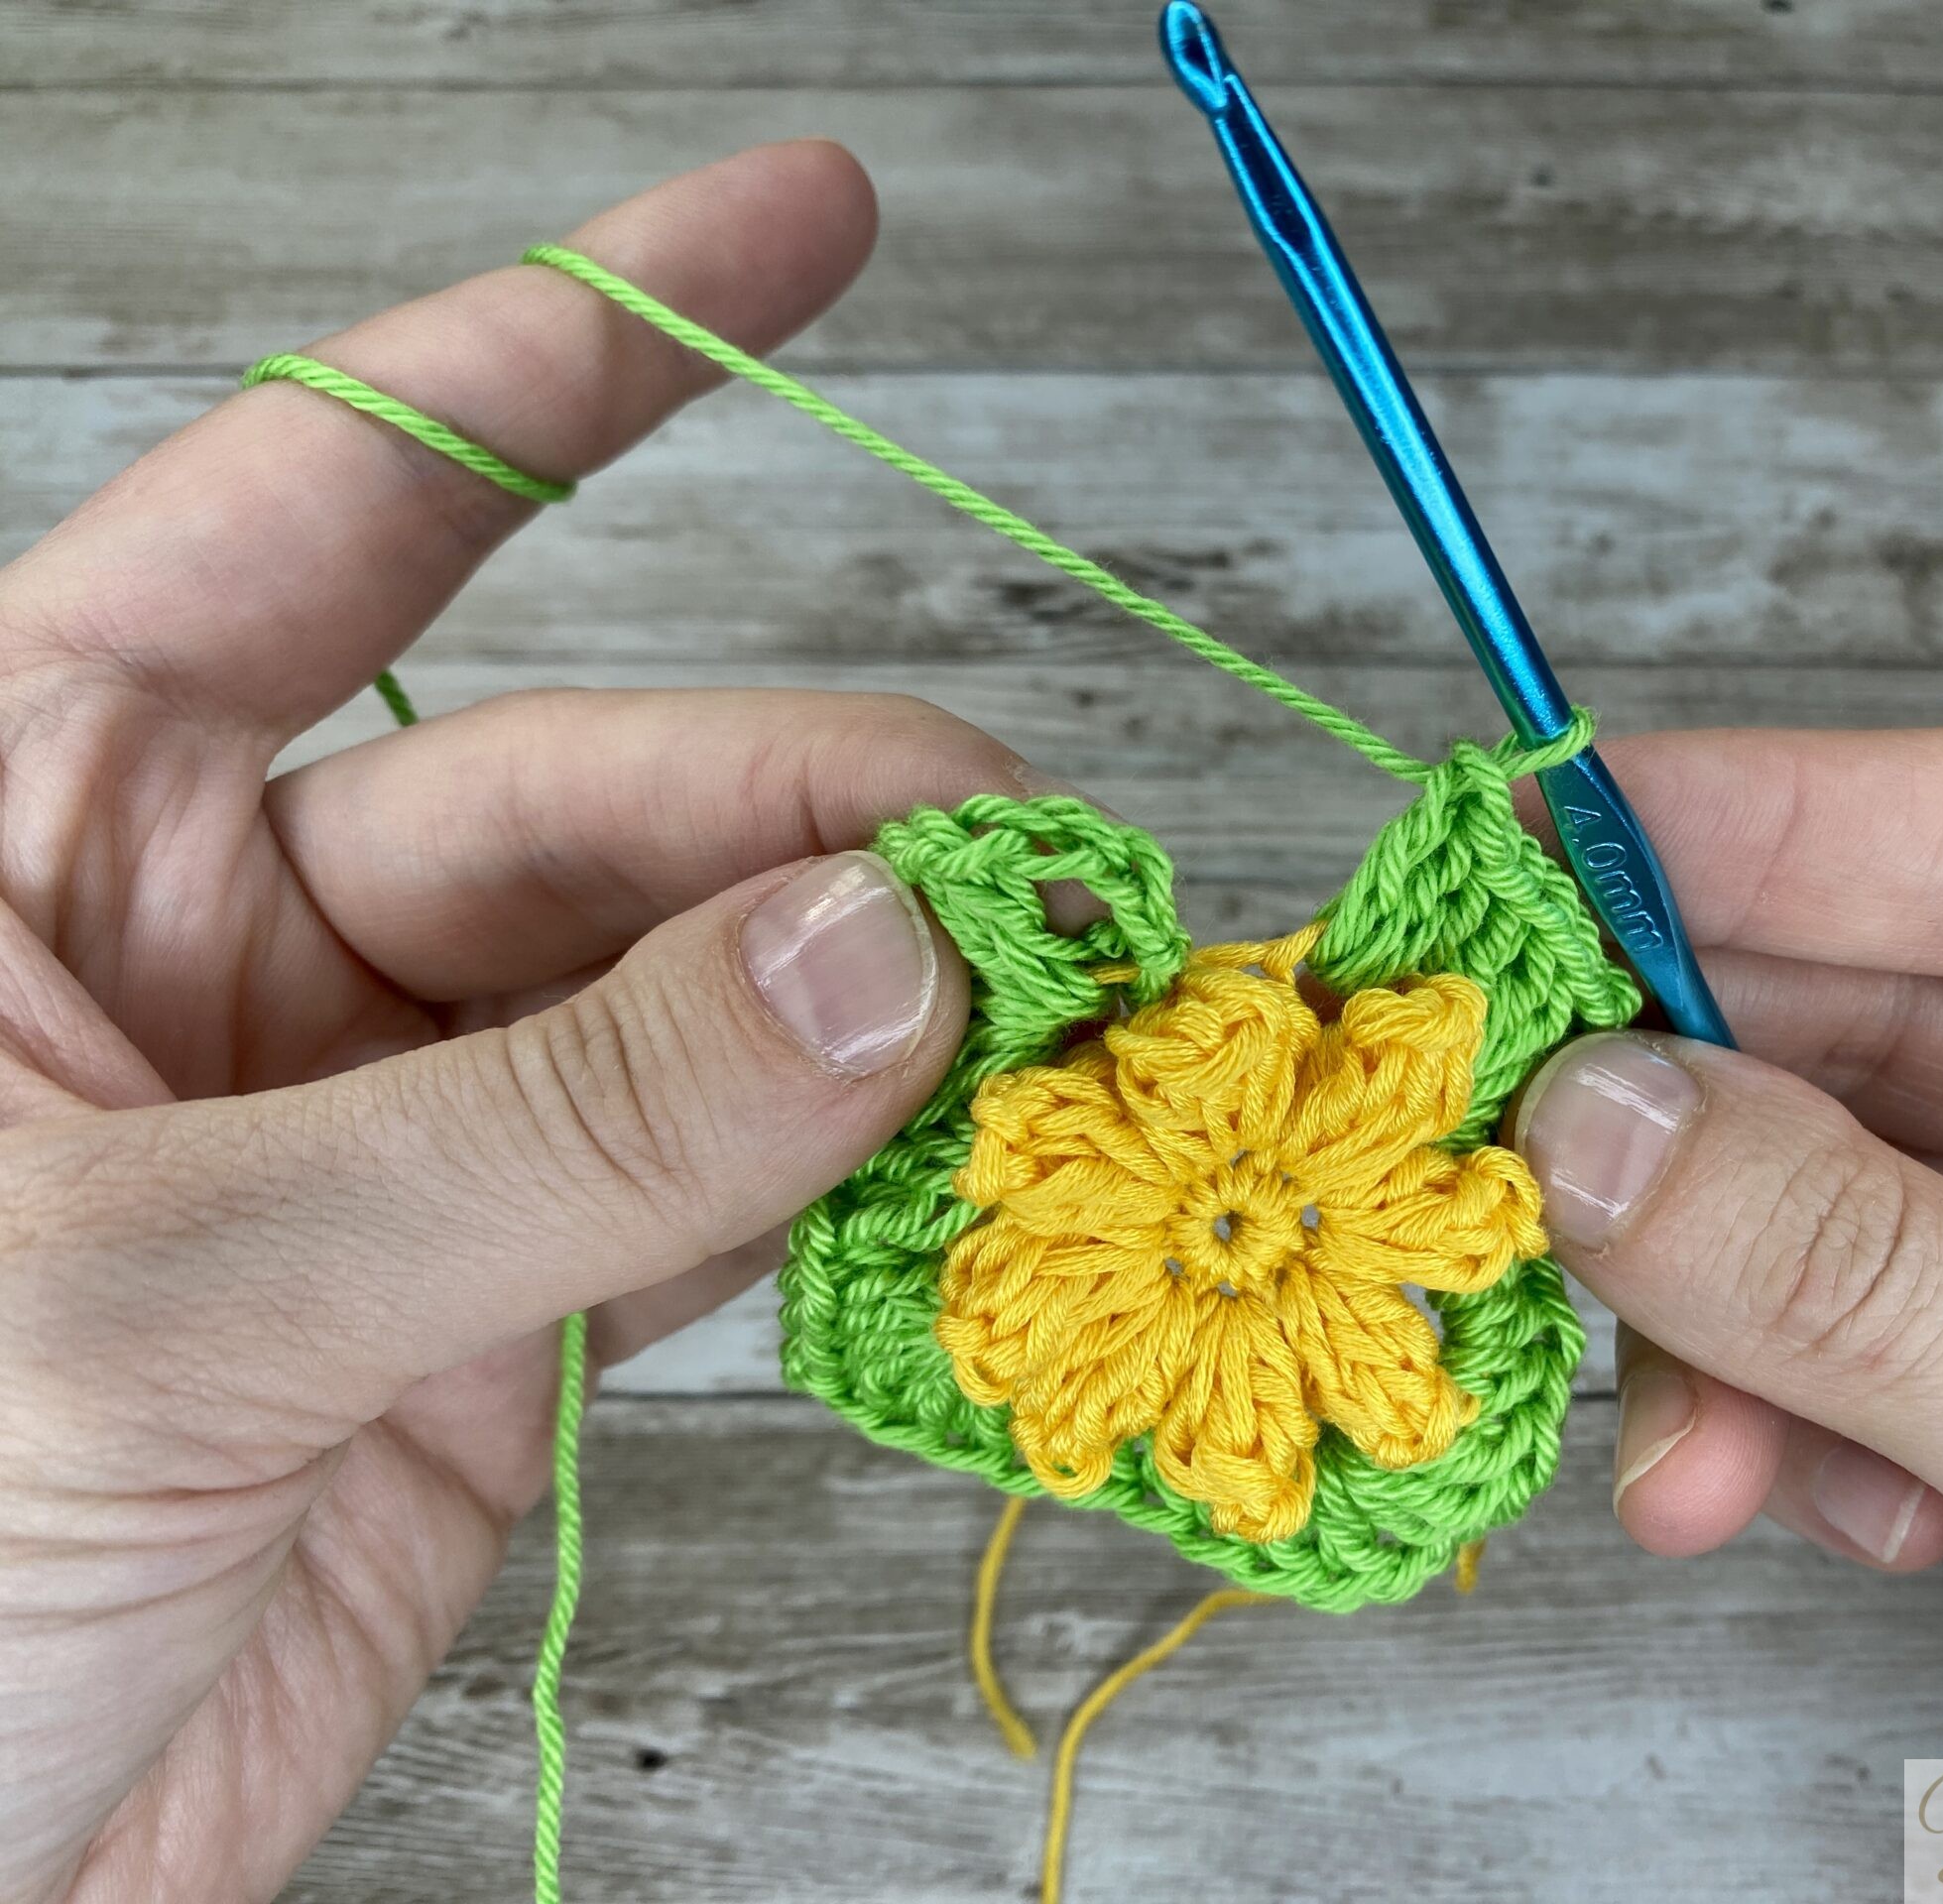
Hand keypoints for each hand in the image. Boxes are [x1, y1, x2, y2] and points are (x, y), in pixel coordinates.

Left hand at [0, 144, 1053, 1899]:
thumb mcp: (155, 1299)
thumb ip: (553, 1124)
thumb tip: (887, 958)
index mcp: (30, 816)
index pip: (342, 500)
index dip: (589, 342)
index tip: (810, 224)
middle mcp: (208, 938)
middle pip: (596, 796)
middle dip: (830, 824)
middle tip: (1037, 891)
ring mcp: (366, 1126)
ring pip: (688, 996)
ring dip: (876, 1013)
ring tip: (1055, 1032)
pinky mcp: (473, 1312)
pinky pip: (711, 1191)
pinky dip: (849, 1189)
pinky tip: (958, 1177)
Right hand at [1512, 729, 1942, 1755]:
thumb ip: (1911, 1300)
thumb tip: (1609, 1120)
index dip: (1796, 826)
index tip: (1558, 824)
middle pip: (1914, 1009)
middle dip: (1698, 1075)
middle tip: (1495, 1091)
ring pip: (1832, 1187)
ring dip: (1704, 1295)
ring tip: (1660, 1417)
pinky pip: (1825, 1352)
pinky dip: (1744, 1417)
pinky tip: (1735, 1491)